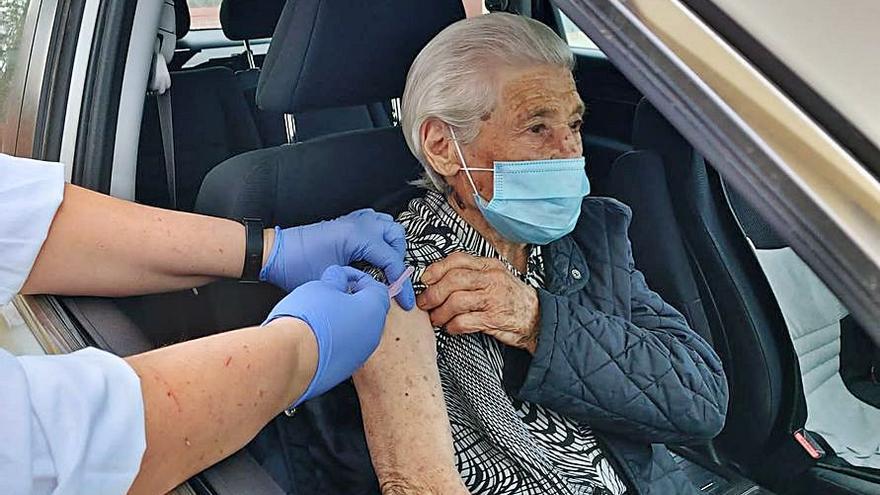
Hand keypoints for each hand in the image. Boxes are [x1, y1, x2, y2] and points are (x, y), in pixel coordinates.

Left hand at [260, 209, 414, 309]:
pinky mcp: (345, 222)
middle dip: (399, 260)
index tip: (406, 301)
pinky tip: (374, 252)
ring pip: (387, 225)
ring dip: (391, 245)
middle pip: (396, 236)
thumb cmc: (296, 267)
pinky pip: (373, 222)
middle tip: (393, 281)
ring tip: (386, 266)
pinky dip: (380, 236)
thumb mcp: (332, 281)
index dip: (402, 283)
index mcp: (357, 236)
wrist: (274, 254)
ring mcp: (352, 220)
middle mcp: (358, 224)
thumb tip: (379, 294)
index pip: (392, 259)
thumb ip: (361, 286)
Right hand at [265, 265, 390, 405]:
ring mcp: (360, 354)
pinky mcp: (345, 369)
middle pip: (368, 312)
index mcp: (373, 310)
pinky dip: (334, 342)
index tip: (346, 278)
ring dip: (342, 322)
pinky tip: (315, 337)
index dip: (360, 280)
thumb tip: (338, 279)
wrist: (291, 357)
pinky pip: (344, 350)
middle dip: (351, 301)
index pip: (377, 288)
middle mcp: (372, 334)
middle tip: (331, 294)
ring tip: (319, 316)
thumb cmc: (308, 321)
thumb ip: (336, 280)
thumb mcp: (322, 285)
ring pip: (356, 332)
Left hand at [417, 252, 540, 353]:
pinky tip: (451, 327)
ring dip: (440, 312)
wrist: (538, 317)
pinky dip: (452, 326)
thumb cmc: (511, 298)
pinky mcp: (494, 319)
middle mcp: (491, 279)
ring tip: (437, 318)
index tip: (425, 280)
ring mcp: (493, 299)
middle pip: (453, 280)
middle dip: (433, 293)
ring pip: (456, 301)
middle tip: (425, 303)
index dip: (436, 269)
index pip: (457, 260)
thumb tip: (437, 279)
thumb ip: (470, 275)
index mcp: (489, 266)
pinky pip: (465, 321)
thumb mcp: (494, 277)